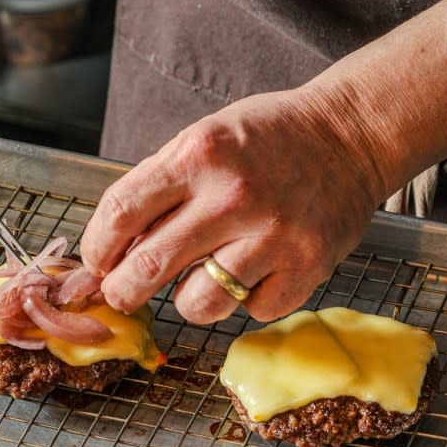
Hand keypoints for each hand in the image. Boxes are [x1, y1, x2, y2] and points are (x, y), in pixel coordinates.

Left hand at [80, 87, 386, 323]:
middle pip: (147, 269)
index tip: (96, 265)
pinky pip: (250, 311)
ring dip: (187, 300)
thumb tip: (113, 251)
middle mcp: (233, 196)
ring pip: (197, 304)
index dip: (96, 250)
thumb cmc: (268, 140)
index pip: (120, 214)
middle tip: (122, 295)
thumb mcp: (203, 141)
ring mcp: (272, 237)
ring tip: (199, 280)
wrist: (350, 134)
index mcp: (198, 155)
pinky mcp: (305, 269)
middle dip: (122, 292)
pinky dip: (245, 300)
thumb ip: (158, 190)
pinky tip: (255, 272)